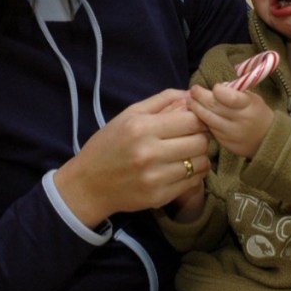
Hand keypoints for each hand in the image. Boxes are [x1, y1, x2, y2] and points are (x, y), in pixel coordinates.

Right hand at [53, 89, 210, 226]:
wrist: (88, 185)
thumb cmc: (109, 145)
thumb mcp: (129, 114)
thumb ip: (163, 100)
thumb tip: (192, 94)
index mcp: (141, 128)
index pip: (191, 120)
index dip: (198, 118)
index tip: (192, 120)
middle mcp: (149, 153)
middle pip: (200, 142)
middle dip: (201, 136)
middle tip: (192, 137)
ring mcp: (155, 178)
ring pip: (201, 163)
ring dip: (199, 156)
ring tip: (187, 153)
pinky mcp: (159, 197)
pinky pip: (193, 182)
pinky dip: (193, 173)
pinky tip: (180, 168)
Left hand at [188, 83, 273, 158]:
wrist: (266, 140)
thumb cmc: (257, 113)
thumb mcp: (253, 99)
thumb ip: (236, 92)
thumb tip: (216, 87)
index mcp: (249, 106)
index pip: (230, 97)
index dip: (219, 91)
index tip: (215, 87)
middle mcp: (240, 120)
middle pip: (215, 107)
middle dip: (200, 97)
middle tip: (193, 90)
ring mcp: (231, 134)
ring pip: (209, 120)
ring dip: (196, 109)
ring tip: (190, 101)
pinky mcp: (225, 143)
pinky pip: (210, 129)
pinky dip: (202, 120)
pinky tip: (197, 114)